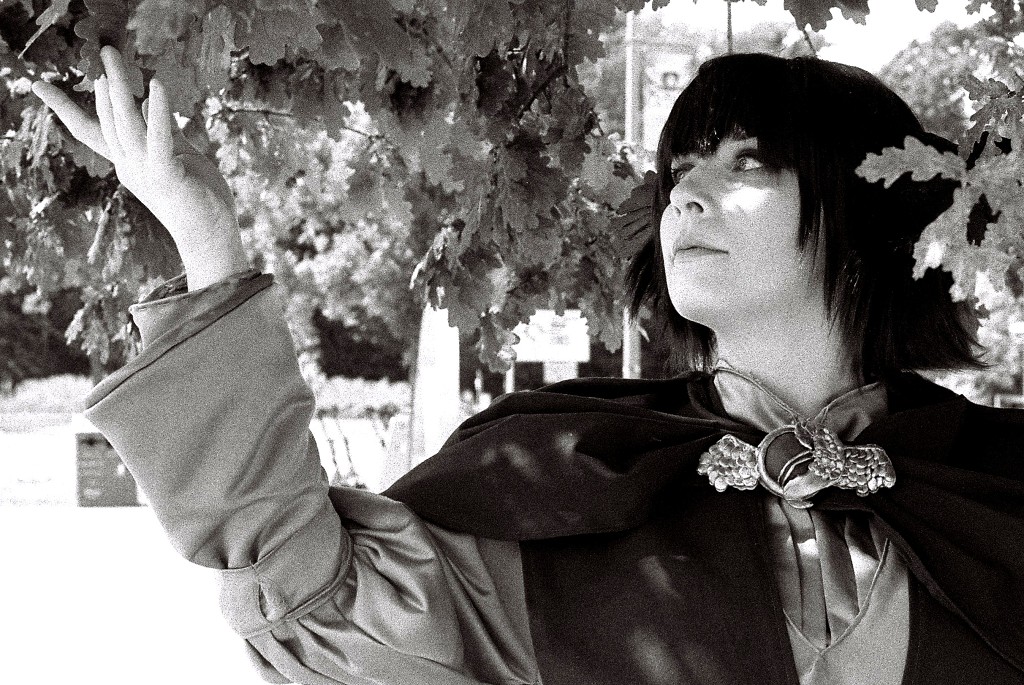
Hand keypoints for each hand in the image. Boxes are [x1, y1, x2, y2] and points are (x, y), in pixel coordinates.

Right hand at [31, 46, 247, 288]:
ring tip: (116, 58)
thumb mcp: (178, 158)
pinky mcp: (166, 176)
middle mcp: (129, 166)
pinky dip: (156, 111)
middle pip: (109, 119)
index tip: (41, 85)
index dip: (68, 107)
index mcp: (128, 162)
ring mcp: (144, 172)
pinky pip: (159, 138)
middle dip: (105, 83)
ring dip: (121, 89)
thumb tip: (151, 103)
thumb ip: (164, 133)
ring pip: (126, 124)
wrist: (210, 238)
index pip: (93, 129)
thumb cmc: (199, 199)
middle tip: (104, 49)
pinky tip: (157, 86)